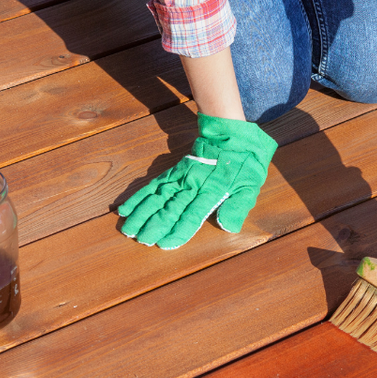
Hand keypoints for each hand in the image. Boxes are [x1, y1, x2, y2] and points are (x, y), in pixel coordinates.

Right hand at [119, 114, 276, 249]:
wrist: (231, 135)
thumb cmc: (244, 164)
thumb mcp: (250, 186)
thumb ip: (238, 206)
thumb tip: (227, 226)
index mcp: (211, 191)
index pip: (192, 214)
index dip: (178, 229)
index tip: (164, 243)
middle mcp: (191, 185)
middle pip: (170, 207)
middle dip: (154, 224)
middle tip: (140, 240)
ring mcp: (179, 177)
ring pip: (157, 197)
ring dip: (142, 213)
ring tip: (128, 229)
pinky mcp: (173, 172)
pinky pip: (153, 185)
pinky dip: (138, 197)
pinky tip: (126, 208)